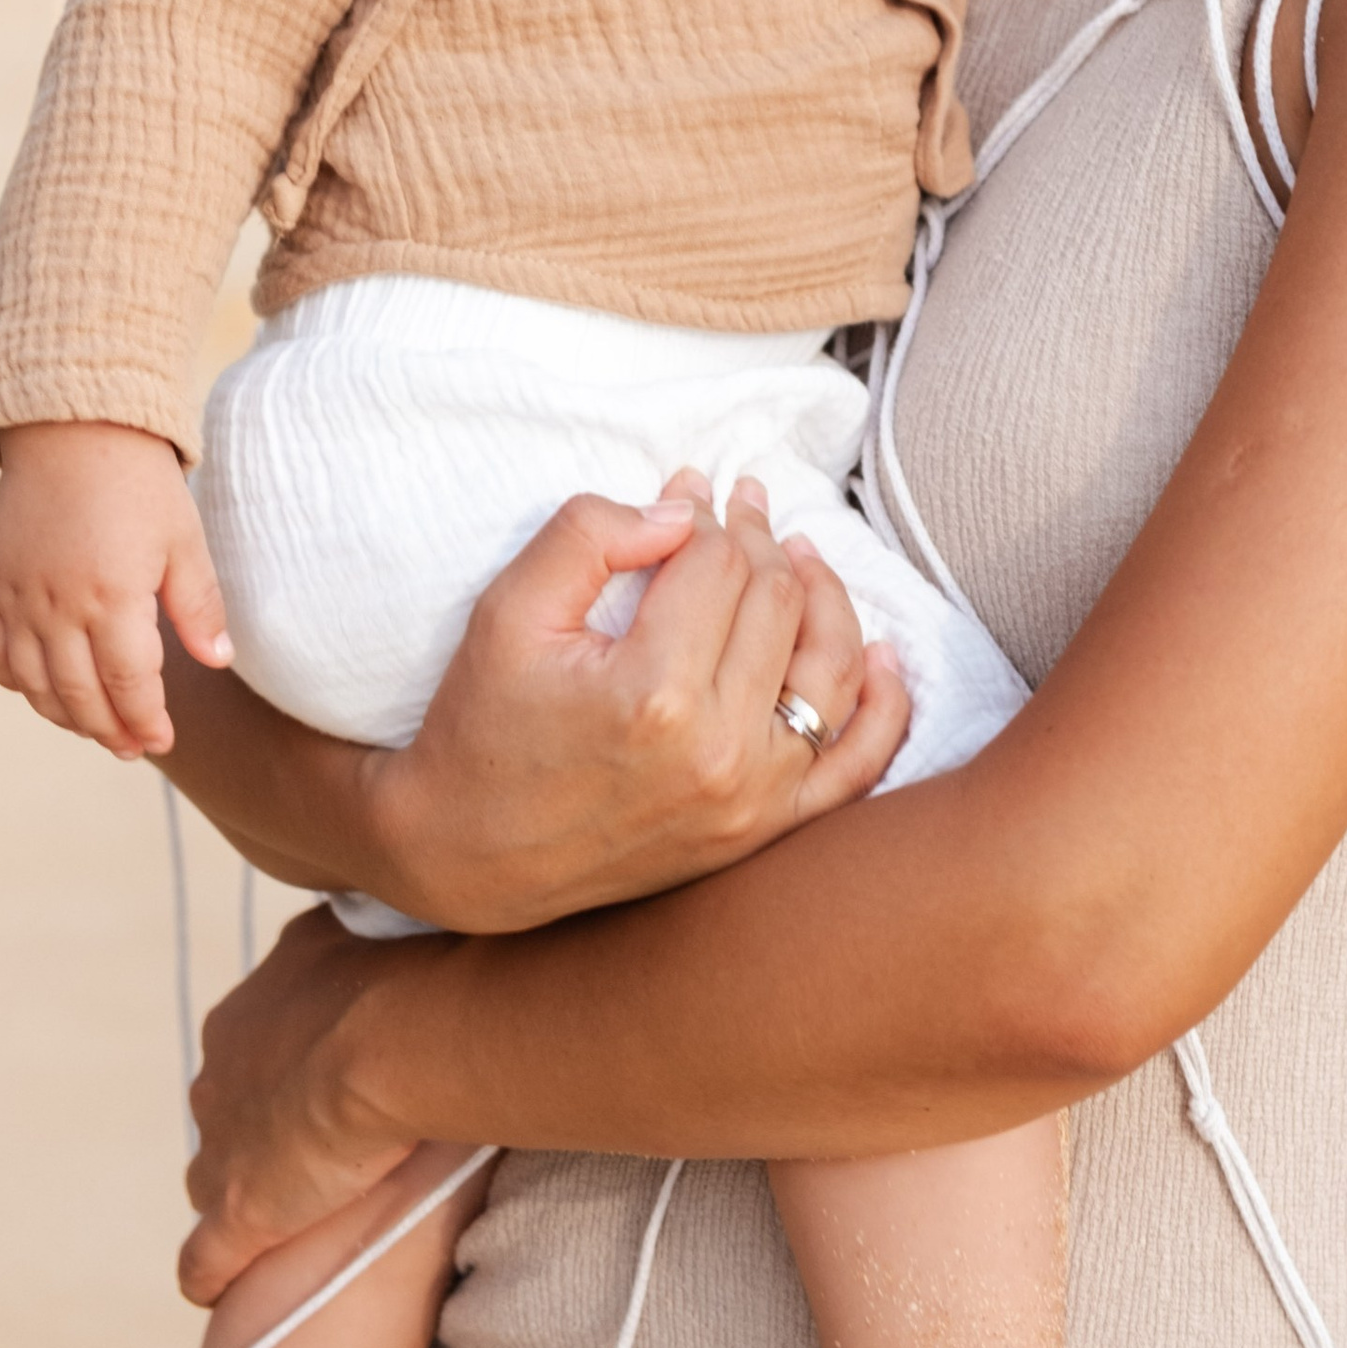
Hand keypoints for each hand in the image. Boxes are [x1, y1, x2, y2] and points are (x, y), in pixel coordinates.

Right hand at [0, 419, 234, 756]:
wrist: (73, 427)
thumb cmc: (139, 483)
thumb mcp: (184, 540)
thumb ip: (199, 606)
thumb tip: (219, 661)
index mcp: (113, 597)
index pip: (129, 684)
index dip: (145, 720)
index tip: (162, 739)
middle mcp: (58, 605)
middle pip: (79, 695)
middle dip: (109, 730)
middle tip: (132, 746)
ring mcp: (19, 596)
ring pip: (32, 684)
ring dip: (64, 715)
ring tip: (94, 726)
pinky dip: (15, 681)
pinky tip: (41, 690)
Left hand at [178, 901, 415, 1303]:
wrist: (392, 1038)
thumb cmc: (400, 979)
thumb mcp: (363, 938)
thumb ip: (352, 949)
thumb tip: (381, 927)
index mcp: (244, 1017)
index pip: (252, 1052)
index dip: (291, 1071)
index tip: (332, 1082)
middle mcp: (219, 1076)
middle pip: (229, 1112)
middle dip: (265, 1126)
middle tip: (323, 1143)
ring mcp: (221, 1148)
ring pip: (214, 1175)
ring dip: (247, 1189)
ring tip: (295, 1212)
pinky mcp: (236, 1215)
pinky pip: (203, 1258)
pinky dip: (210, 1272)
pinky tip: (218, 1289)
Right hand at [381, 467, 909, 929]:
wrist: (466, 856)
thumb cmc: (481, 726)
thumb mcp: (508, 611)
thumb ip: (589, 534)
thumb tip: (683, 508)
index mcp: (652, 692)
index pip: (718, 563)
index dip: (707, 514)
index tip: (692, 492)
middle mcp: (718, 751)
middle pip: (778, 602)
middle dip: (761, 540)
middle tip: (740, 509)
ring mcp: (750, 801)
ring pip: (830, 667)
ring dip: (825, 597)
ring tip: (797, 559)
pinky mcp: (761, 834)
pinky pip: (856, 765)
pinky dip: (880, 706)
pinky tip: (878, 654)